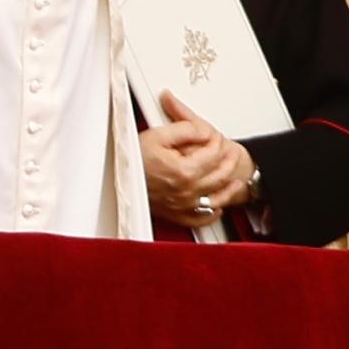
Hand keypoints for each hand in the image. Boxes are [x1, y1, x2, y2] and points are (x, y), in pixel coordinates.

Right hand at [139, 92, 256, 227]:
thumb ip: (187, 129)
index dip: (217, 141)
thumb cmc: (133, 159)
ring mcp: (181, 205)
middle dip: (229, 162)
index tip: (214, 136)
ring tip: (235, 181)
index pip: (213, 154)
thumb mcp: (159, 134)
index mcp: (184, 171)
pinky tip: (216, 207)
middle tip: (233, 153)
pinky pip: (199, 219)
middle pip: (218, 176)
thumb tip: (204, 131)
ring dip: (229, 189)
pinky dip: (211, 214)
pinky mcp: (174, 214)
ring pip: (214, 200)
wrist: (113, 178)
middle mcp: (185, 191)